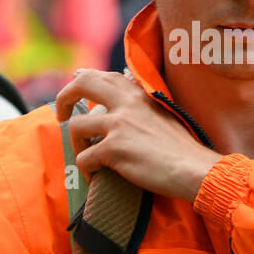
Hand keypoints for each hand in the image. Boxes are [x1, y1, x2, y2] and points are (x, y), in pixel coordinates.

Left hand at [55, 69, 222, 200]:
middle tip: (61, 116)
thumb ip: (143, 106)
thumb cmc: (182, 148)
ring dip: (76, 145)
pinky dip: (87, 171)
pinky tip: (96, 177)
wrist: (192, 168)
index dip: (84, 79)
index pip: (105, 75)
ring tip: (87, 157)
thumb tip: (123, 99)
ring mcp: (119, 124)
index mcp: (139, 95)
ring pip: (76, 126)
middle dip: (64, 98)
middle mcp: (127, 103)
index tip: (75, 85)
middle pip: (81, 84)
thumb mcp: (164, 115)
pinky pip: (84, 158)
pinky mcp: (114, 148)